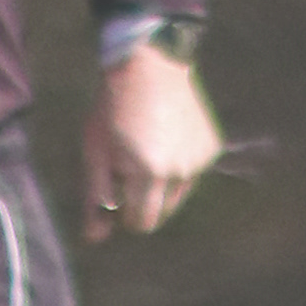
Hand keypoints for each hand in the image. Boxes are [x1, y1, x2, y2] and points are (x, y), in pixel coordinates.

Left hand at [83, 44, 220, 240]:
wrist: (148, 66)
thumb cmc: (112, 110)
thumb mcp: (95, 153)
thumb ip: (95, 199)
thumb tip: (94, 239)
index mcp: (150, 174)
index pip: (141, 222)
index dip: (123, 214)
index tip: (114, 189)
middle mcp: (182, 171)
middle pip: (161, 212)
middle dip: (142, 198)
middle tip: (126, 163)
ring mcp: (200, 159)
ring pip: (177, 193)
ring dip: (159, 182)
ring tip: (143, 145)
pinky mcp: (211, 148)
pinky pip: (189, 171)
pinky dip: (175, 163)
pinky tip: (163, 133)